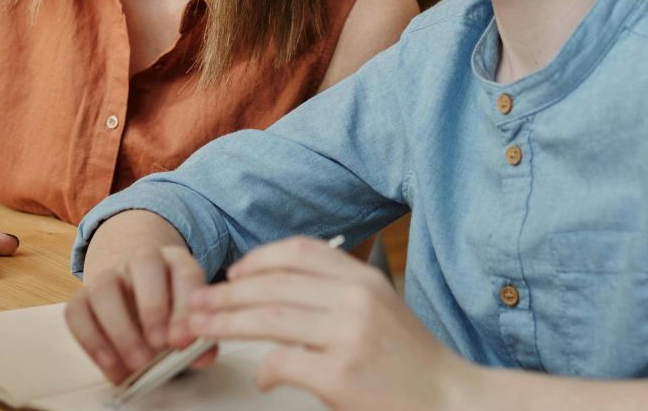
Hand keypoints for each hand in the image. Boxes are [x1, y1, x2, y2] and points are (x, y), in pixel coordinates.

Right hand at [64, 244, 217, 383]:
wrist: (137, 313)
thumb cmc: (170, 323)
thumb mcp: (188, 328)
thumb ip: (197, 340)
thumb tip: (202, 356)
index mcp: (176, 262)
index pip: (184, 271)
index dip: (185, 305)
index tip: (183, 341)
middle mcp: (141, 261)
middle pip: (143, 261)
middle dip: (153, 306)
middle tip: (160, 345)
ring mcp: (109, 276)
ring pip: (104, 286)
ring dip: (120, 328)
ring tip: (137, 364)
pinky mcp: (82, 298)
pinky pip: (76, 312)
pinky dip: (92, 342)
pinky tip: (113, 367)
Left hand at [182, 236, 473, 410]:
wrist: (451, 402)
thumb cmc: (412, 364)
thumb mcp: (379, 309)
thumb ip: (334, 294)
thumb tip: (274, 294)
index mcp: (363, 279)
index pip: (298, 252)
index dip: (257, 260)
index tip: (232, 274)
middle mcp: (355, 299)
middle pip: (272, 284)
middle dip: (226, 294)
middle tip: (196, 304)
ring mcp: (347, 336)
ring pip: (268, 318)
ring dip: (226, 323)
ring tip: (200, 328)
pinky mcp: (340, 374)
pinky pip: (282, 362)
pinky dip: (263, 370)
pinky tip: (260, 377)